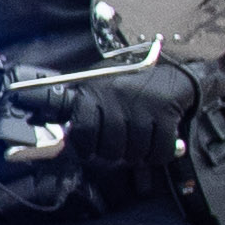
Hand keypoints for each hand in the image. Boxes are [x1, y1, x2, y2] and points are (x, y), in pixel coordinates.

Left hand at [25, 60, 198, 203]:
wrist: (172, 70)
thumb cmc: (128, 83)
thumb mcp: (97, 86)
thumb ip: (78, 106)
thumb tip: (52, 126)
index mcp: (94, 91)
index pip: (83, 130)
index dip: (85, 147)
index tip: (90, 151)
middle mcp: (116, 97)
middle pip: (111, 147)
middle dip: (114, 154)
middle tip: (118, 150)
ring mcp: (142, 104)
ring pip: (135, 150)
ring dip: (138, 154)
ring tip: (137, 145)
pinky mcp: (166, 111)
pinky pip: (160, 148)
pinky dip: (158, 153)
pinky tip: (156, 144)